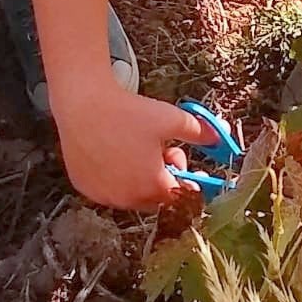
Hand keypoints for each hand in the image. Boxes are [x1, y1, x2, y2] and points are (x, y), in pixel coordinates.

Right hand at [53, 85, 214, 210]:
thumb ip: (200, 131)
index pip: (180, 198)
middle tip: (162, 151)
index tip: (186, 169)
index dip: (187, 183)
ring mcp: (103, 195)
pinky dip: (114, 178)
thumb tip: (219, 138)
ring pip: (131, 195)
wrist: (83, 103)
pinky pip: (108, 190)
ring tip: (135, 148)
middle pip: (156, 198)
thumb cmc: (126, 112)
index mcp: (153, 186)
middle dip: (163, 177)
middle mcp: (127, 198)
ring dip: (139, 179)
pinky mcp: (85, 188)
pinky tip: (112, 153)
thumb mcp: (171, 118)